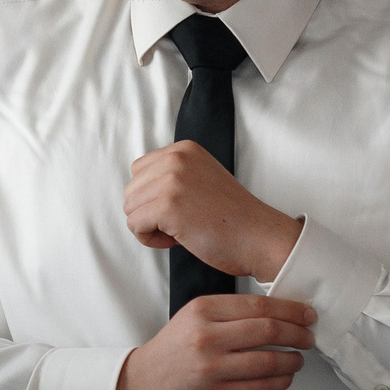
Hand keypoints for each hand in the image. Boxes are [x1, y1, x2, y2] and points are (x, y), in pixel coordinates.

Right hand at [113, 295, 315, 389]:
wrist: (138, 387)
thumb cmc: (172, 351)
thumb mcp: (192, 319)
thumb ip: (228, 313)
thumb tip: (277, 312)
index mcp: (202, 311)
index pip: (258, 305)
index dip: (291, 310)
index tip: (307, 315)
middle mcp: (206, 337)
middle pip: (268, 330)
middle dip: (298, 334)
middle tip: (309, 338)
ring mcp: (210, 369)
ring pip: (268, 360)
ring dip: (292, 360)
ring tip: (297, 360)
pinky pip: (260, 388)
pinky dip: (280, 382)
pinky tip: (284, 378)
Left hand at [123, 141, 303, 280]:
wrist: (259, 237)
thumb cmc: (231, 217)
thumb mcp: (201, 178)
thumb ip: (172, 175)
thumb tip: (136, 190)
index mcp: (184, 149)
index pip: (139, 171)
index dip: (154, 196)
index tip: (183, 207)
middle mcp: (176, 158)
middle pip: (131, 191)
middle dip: (150, 212)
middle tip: (184, 221)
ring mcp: (172, 180)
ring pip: (130, 209)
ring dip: (151, 227)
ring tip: (183, 230)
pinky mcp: (168, 206)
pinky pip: (135, 226)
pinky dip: (150, 240)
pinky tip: (178, 240)